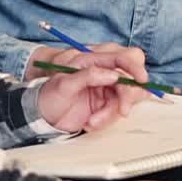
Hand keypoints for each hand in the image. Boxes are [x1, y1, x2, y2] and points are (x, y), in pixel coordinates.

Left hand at [37, 46, 152, 131]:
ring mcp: (106, 88)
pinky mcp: (106, 103)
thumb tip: (113, 75)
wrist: (41, 113)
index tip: (140, 81)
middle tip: (122, 110)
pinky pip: (117, 111)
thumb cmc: (48, 92)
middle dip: (129, 95)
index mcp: (93, 58)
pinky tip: (90, 123)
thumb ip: (87, 76)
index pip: (123, 57)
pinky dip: (107, 120)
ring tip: (91, 121)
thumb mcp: (63, 83)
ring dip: (111, 113)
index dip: (136, 67)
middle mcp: (104, 71)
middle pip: (133, 77)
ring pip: (126, 98)